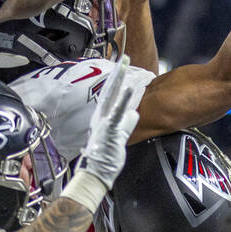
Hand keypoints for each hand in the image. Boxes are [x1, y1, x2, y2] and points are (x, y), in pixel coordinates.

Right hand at [76, 56, 145, 188]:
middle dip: (117, 74)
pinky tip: (131, 90)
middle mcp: (102, 117)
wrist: (96, 172)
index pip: (111, 94)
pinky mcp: (110, 130)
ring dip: (119, 81)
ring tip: (126, 67)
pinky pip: (118, 112)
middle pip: (110, 91)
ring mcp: (106, 122)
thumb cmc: (105, 158)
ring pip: (113, 97)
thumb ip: (126, 123)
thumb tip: (134, 114)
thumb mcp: (118, 136)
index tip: (122, 67)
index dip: (117, 80)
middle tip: (124, 58)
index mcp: (103, 118)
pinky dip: (124, 100)